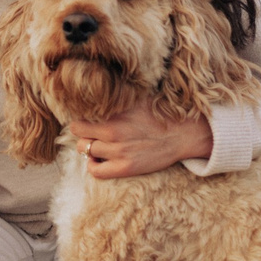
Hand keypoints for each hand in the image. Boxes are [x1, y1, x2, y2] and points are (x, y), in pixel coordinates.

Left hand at [72, 101, 212, 179]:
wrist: (181, 134)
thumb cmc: (159, 114)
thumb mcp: (136, 99)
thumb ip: (116, 99)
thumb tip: (99, 90)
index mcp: (114, 114)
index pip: (79, 118)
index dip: (81, 119)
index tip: (86, 120)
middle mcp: (113, 132)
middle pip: (79, 133)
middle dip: (83, 132)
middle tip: (91, 132)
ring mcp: (118, 151)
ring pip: (85, 150)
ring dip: (89, 147)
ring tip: (98, 145)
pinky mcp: (126, 167)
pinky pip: (96, 171)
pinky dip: (93, 165)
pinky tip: (99, 159)